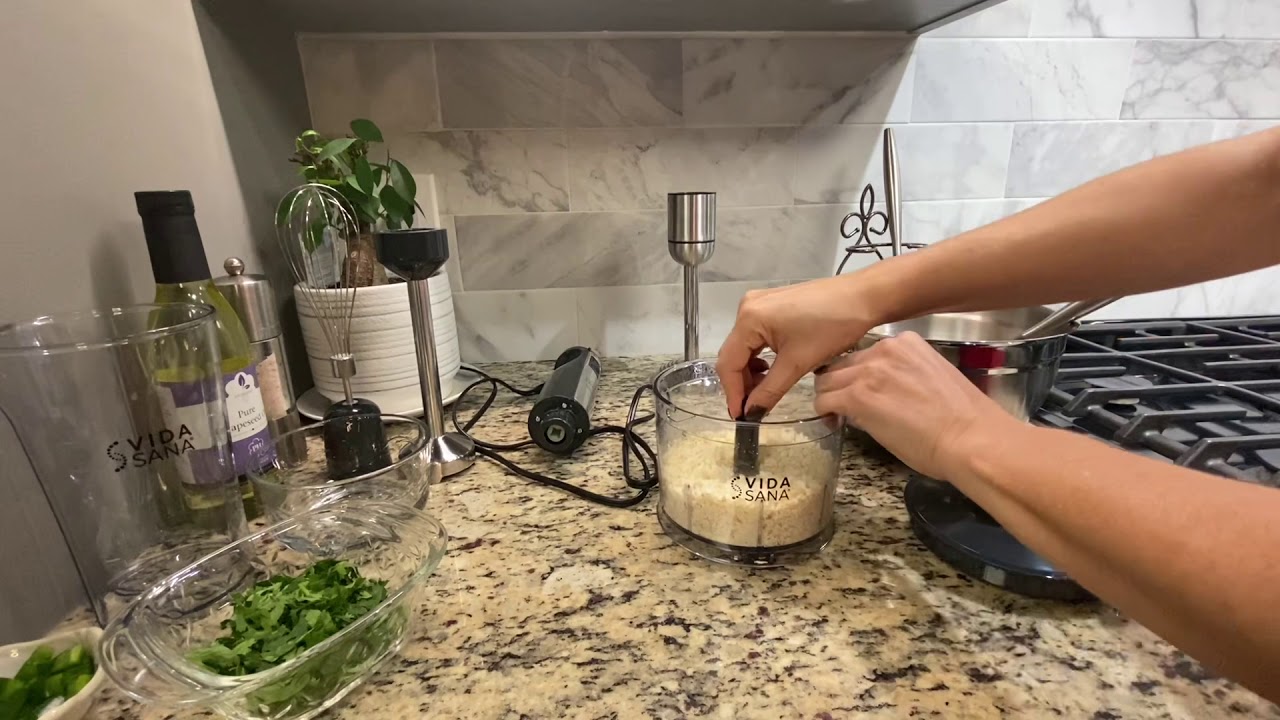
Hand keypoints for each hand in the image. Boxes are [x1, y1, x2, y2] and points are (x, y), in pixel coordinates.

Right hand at [716, 277, 875, 417]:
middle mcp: (746, 307)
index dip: (732, 393)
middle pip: (734, 354)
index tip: (741, 417)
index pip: (728, 363)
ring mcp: (759, 303)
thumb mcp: (798, 363)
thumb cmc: (832, 326)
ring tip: (766, 391)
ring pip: (745, 346)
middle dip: (742, 384)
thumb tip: (751, 414)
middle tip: (754, 408)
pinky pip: (756, 336)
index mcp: (749, 319)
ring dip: (752, 372)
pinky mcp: (772, 304)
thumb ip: (769, 391)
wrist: (863, 296)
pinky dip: (761, 356)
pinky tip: (774, 369)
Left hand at [814, 332, 1018, 480]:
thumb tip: (882, 391)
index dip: (859, 375)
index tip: (864, 392)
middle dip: (841, 385)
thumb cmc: (963, 419)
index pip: (865, 354)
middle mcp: (885, 350)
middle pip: (843, 364)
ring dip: (831, 399)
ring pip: (827, 382)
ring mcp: (869, 372)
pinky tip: (834, 423)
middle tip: (845, 407)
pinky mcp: (857, 397)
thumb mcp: (931, 379)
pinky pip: (824, 400)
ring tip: (838, 416)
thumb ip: (903, 376)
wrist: (971, 439)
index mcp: (906, 343)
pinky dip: (825, 413)